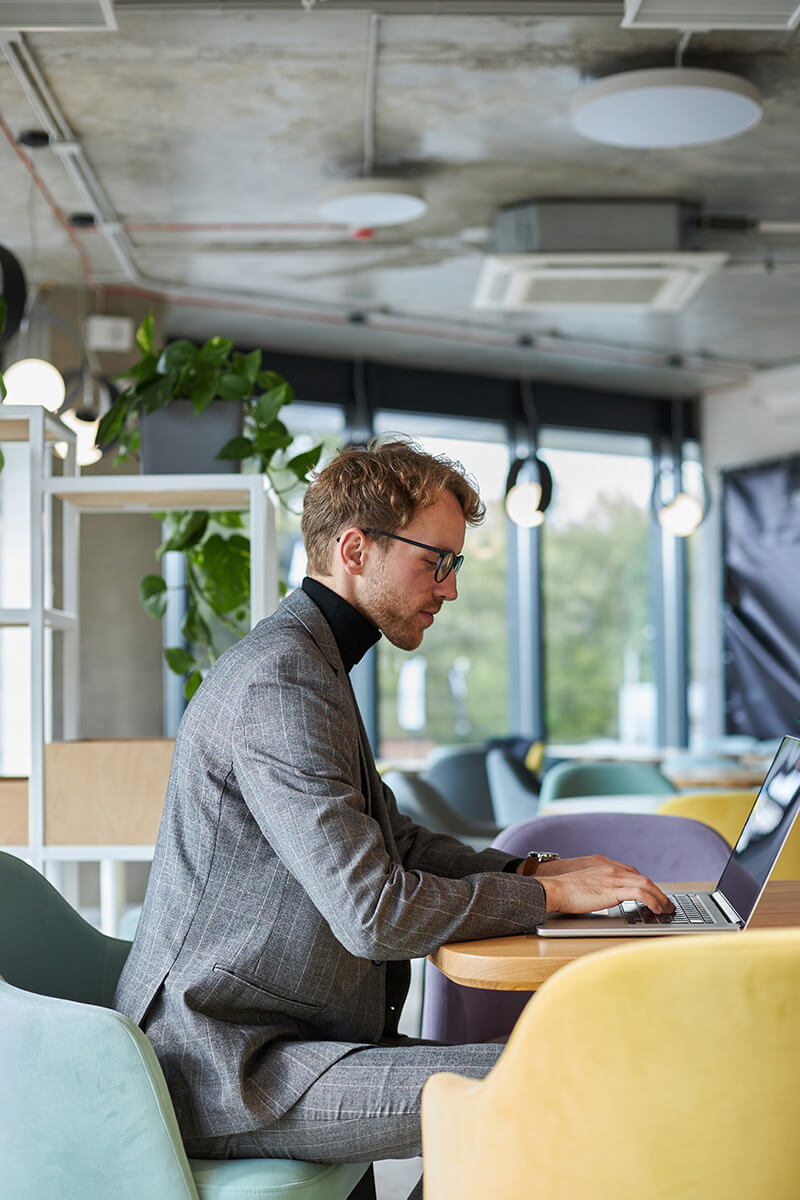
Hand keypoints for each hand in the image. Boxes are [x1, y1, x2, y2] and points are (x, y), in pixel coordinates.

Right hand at [532, 855, 674, 914]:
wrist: (554, 888)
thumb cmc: (563, 889)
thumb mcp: (582, 882)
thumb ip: (596, 884)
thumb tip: (602, 895)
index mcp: (603, 864)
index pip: (631, 872)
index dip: (644, 884)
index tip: (651, 893)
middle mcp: (611, 868)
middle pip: (642, 878)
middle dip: (657, 891)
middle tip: (666, 902)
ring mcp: (613, 877)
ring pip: (646, 884)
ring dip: (660, 897)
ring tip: (667, 908)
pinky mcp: (613, 889)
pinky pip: (641, 894)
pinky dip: (652, 901)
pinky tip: (656, 910)